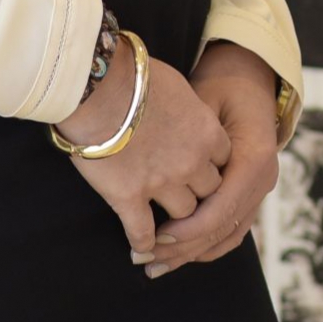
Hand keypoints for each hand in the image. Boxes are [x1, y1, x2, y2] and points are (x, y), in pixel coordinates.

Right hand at [60, 44, 232, 266]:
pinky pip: (143, 230)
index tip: (202, 166)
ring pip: (184, 215)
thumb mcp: (176, 85)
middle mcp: (191, 161)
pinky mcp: (128, 197)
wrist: (97, 86)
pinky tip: (141, 246)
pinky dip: (143, 241)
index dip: (212, 164)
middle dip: (200, 194)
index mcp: (207, 132)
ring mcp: (161, 182)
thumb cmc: (134, 75)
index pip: (225, 160)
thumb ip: (188, 107)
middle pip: (210, 191)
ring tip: (168, 224)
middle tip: (187, 196)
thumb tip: (182, 109)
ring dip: (176, 218)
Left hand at [142, 42, 285, 276]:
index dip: (189, 229)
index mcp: (255, 157)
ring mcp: (261, 189)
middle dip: (184, 249)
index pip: (223, 208)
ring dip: (191, 254)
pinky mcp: (251, 194)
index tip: (155, 237)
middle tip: (144, 259)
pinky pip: (231, 231)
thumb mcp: (203, 102)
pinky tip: (177, 256)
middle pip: (223, 228)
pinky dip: (205, 246)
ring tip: (154, 265)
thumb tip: (153, 171)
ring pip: (227, 236)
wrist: (250, 77)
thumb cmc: (220, 86)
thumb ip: (187, 139)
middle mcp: (264, 178)